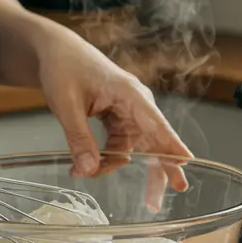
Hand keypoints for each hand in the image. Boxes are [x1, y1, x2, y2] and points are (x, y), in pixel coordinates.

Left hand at [36, 30, 192, 207]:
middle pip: (154, 140)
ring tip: (95, 176)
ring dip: (115, 165)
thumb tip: (88, 171)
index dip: (172, 145)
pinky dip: (105, 158)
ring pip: (134, 147)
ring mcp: (127, 112)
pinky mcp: (117, 118)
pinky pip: (119, 144)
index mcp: (130, 95)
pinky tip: (89, 167)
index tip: (185, 163)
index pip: (157, 124)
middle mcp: (135, 104)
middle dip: (161, 167)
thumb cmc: (64, 68)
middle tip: (174, 190)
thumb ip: (79, 139)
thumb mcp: (67, 104)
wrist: (56, 52)